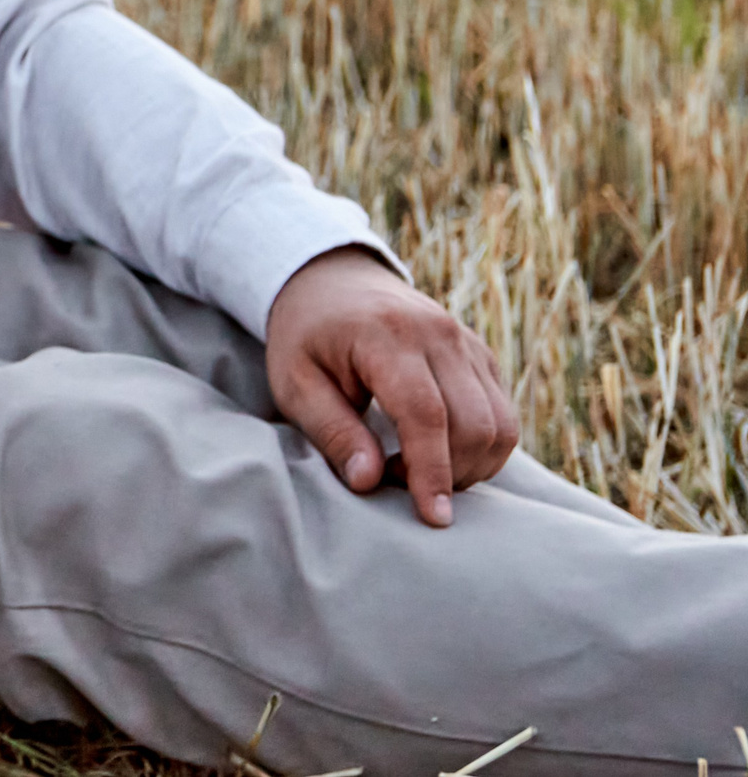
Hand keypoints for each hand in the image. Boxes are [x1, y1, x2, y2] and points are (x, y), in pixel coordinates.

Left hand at [266, 248, 518, 525]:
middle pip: (474, 424)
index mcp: (387, 336)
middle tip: (393, 480)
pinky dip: (482, 449)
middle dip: (447, 474)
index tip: (433, 518)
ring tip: (414, 469)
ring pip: (500, 425)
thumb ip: (332, 431)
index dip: (432, 471)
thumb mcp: (295, 383)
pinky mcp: (481, 356)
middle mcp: (439, 335)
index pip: (426, 414)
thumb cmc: (306, 337)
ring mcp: (467, 342)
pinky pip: (503, 415)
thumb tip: (368, 483)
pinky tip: (437, 452)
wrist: (333, 281)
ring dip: (470, 466)